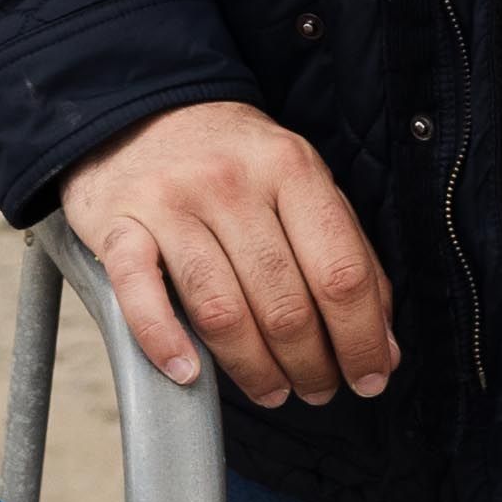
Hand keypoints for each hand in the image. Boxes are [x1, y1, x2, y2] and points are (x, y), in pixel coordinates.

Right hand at [59, 100, 397, 407]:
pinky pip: (140, 294)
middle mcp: (230, 180)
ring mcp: (171, 202)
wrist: (143, 110)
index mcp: (290, 166)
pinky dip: (164, 340)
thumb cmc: (235, 163)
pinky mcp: (118, 224)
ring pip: (221, 310)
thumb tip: (382, 348)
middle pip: (283, 301)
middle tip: (318, 390)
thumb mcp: (302, 184)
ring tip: (272, 391)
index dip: (361, 337)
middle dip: (310, 364)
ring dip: (254, 369)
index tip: (369, 378)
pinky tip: (189, 373)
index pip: (340, 271)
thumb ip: (349, 257)